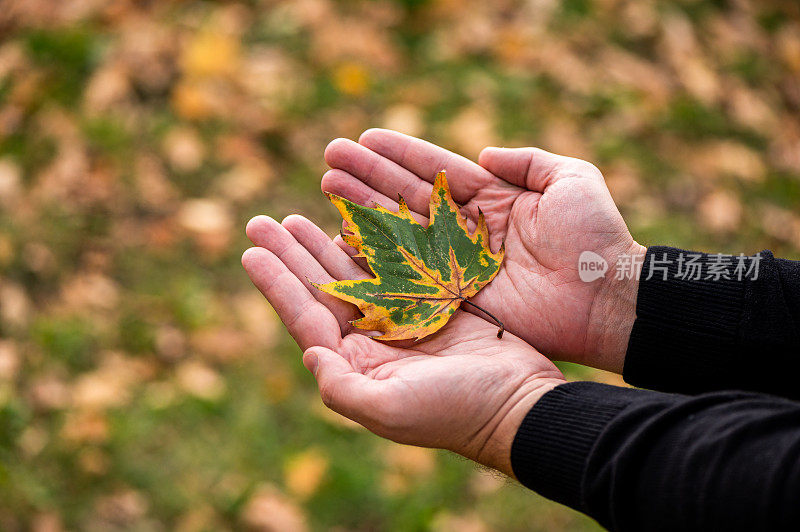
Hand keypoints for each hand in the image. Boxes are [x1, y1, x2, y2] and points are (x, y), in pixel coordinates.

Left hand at [242, 215, 564, 475]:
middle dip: (290, 255)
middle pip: (320, 289)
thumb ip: (342, 386)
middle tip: (260, 221)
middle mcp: (371, 342)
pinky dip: (370, 243)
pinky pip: (393, 265)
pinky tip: (351, 222)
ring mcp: (401, 320)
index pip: (305, 318)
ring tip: (294, 217)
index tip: (250, 250)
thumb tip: (308, 351)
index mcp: (355, 365)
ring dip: (322, 244)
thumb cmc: (456, 411)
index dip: (277, 283)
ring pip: (352, 273)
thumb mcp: (391, 409)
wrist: (519, 404)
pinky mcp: (431, 304)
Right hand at [322, 129, 645, 372]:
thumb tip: (485, 154)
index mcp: (492, 199)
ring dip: (364, 208)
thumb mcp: (572, 181)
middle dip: (369, 177)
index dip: (400, 154)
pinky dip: (376, 257)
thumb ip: (529, 161)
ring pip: (401, 230)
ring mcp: (457, 264)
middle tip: (330, 158)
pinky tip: (345, 236)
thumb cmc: (595, 237)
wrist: (607, 299)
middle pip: (408, 197)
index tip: (365, 138)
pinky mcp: (454, 297)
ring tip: (328, 185)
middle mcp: (467, 230)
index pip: (436, 171)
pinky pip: (407, 274)